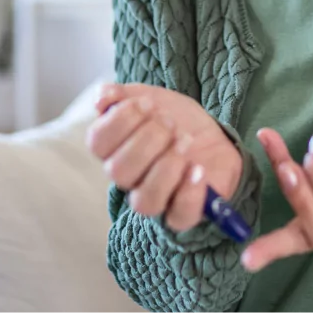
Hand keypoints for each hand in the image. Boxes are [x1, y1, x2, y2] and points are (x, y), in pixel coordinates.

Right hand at [87, 83, 243, 232]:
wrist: (215, 135)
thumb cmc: (176, 120)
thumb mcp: (152, 97)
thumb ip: (123, 96)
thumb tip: (101, 99)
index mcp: (115, 150)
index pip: (97, 142)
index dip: (120, 120)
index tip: (147, 103)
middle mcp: (130, 179)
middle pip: (118, 171)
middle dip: (147, 139)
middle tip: (170, 122)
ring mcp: (157, 199)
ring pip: (144, 201)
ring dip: (165, 166)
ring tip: (185, 141)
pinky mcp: (184, 212)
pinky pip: (178, 217)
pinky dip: (189, 192)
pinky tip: (198, 169)